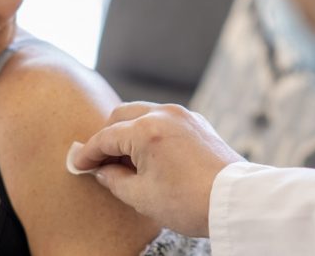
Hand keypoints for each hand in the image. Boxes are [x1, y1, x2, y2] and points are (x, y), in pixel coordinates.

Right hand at [73, 102, 244, 236]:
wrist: (236, 201)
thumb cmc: (190, 201)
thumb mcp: (142, 197)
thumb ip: (115, 180)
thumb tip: (103, 171)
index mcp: (146, 130)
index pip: (106, 138)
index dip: (88, 153)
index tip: (78, 165)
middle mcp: (163, 114)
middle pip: (121, 116)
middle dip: (106, 136)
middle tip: (99, 161)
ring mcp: (183, 115)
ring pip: (143, 113)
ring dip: (128, 131)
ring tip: (124, 160)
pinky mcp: (198, 122)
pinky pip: (163, 118)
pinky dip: (149, 130)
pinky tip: (148, 153)